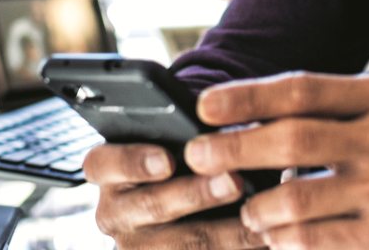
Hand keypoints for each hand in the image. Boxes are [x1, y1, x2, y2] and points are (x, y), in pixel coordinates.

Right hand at [83, 141, 266, 248]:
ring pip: (181, 243)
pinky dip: (236, 247)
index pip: (103, 162)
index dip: (133, 161)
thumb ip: (191, 134)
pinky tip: (265, 238)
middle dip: (198, 193)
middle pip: (152, 205)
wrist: (194, 194)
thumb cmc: (187, 152)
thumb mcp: (178, 137)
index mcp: (108, 168)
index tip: (167, 160)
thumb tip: (227, 130)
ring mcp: (136, 246)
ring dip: (224, 231)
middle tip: (235, 180)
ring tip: (259, 216)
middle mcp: (113, 211)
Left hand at [186, 72, 368, 249]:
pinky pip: (308, 239)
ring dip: (255, 205)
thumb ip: (330, 108)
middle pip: (292, 140)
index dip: (248, 96)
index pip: (305, 90)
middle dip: (234, 147)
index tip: (204, 106)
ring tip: (247, 205)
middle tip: (196, 154)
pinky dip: (279, 237)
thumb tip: (243, 113)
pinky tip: (273, 233)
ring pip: (293, 199)